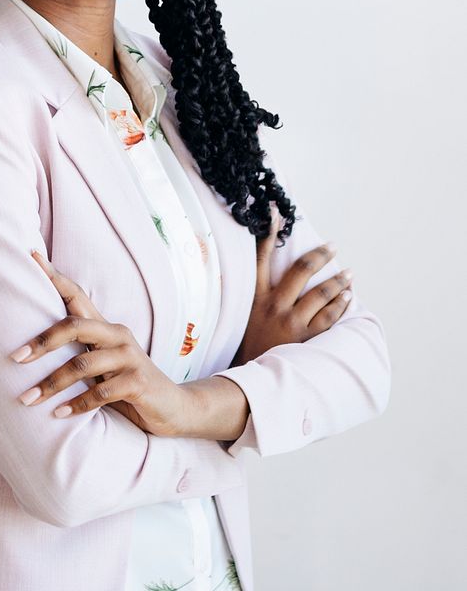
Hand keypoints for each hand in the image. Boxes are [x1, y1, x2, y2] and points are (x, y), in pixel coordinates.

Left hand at [8, 250, 185, 436]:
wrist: (175, 409)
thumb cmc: (128, 387)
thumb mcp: (103, 366)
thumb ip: (79, 355)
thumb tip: (33, 352)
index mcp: (106, 328)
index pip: (77, 295)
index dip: (54, 276)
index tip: (31, 257)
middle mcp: (118, 335)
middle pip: (74, 327)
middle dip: (42, 342)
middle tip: (15, 358)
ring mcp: (130, 357)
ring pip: (83, 365)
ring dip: (52, 384)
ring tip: (27, 399)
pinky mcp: (138, 382)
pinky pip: (101, 392)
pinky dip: (77, 405)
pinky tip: (59, 415)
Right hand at [231, 205, 353, 365]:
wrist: (249, 379)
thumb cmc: (248, 345)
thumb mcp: (243, 316)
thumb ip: (255, 295)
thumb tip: (265, 273)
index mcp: (256, 297)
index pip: (262, 257)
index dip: (270, 233)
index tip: (277, 212)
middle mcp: (274, 305)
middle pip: (301, 269)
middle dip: (320, 254)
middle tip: (332, 246)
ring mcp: (291, 322)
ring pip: (321, 293)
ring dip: (338, 280)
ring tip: (348, 273)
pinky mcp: (305, 339)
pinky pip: (329, 317)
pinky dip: (341, 304)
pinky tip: (348, 296)